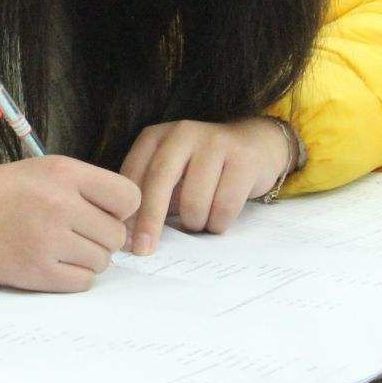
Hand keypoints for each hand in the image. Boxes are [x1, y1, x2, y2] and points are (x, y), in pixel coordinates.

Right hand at [0, 155, 140, 291]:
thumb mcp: (36, 171)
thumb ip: (80, 188)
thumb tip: (123, 218)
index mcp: (62, 172)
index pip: (128, 196)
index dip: (120, 209)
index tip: (103, 214)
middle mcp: (61, 203)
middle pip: (115, 234)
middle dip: (100, 238)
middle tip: (72, 234)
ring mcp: (49, 239)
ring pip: (101, 261)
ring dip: (85, 259)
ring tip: (56, 247)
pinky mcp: (38, 271)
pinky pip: (82, 282)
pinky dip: (72, 277)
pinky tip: (50, 264)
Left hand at [119, 117, 291, 254]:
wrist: (256, 144)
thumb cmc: (203, 169)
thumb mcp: (171, 173)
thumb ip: (150, 194)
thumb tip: (129, 236)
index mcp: (157, 136)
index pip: (134, 173)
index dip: (128, 208)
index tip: (124, 238)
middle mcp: (182, 133)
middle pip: (159, 180)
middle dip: (149, 219)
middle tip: (144, 249)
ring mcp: (214, 142)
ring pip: (194, 200)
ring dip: (194, 223)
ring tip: (199, 222)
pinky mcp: (243, 159)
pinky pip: (224, 205)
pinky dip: (218, 222)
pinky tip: (218, 219)